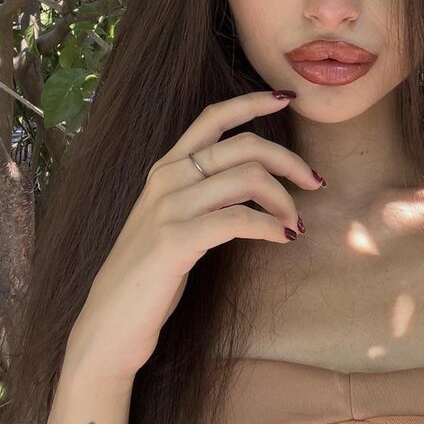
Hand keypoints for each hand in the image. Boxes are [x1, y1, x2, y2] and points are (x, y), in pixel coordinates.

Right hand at [66, 91, 322, 382]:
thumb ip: (203, 193)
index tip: (289, 99)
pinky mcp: (174, 241)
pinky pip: (238, 219)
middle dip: (289, 160)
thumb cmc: (150, 275)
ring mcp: (168, 208)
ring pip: (247, 178)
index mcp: (167, 167)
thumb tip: (258, 180)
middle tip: (315, 182)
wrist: (108, 324)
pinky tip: (283, 238)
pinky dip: (270, 225)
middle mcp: (167, 178)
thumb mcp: (173, 220)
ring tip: (295, 224)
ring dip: (284, 200)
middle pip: (244, 146)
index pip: (214, 117)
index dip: (254, 102)